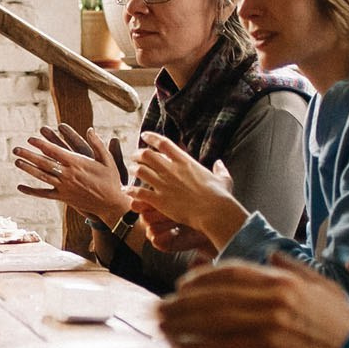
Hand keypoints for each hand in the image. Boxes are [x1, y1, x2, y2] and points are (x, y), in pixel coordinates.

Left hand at [12, 124, 131, 224]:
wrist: (111, 204)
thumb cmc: (111, 180)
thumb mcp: (108, 160)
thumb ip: (98, 144)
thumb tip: (89, 129)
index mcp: (77, 163)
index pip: (55, 151)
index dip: (41, 144)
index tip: (31, 138)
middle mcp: (68, 174)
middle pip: (44, 162)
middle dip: (29, 155)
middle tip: (16, 149)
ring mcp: (64, 187)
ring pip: (42, 176)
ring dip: (28, 168)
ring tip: (16, 161)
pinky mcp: (63, 197)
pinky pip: (44, 194)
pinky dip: (32, 191)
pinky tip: (20, 187)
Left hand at [132, 134, 246, 250]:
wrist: (213, 211)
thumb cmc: (220, 196)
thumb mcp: (223, 179)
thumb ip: (220, 170)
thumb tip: (220, 164)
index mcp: (185, 161)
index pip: (163, 143)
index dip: (151, 137)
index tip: (144, 136)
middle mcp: (171, 169)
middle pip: (147, 155)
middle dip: (138, 154)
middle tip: (134, 156)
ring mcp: (163, 184)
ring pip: (140, 171)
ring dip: (133, 169)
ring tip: (131, 170)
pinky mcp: (159, 200)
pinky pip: (138, 192)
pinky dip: (130, 190)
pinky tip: (126, 190)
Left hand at [158, 256, 348, 347]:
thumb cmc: (345, 331)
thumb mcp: (326, 290)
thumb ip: (297, 269)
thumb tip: (273, 254)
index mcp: (284, 280)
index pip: (231, 271)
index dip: (201, 277)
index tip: (182, 285)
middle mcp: (274, 295)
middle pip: (214, 294)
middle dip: (182, 301)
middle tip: (160, 309)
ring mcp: (270, 320)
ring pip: (212, 318)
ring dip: (182, 324)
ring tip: (162, 328)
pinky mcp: (267, 347)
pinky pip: (222, 345)